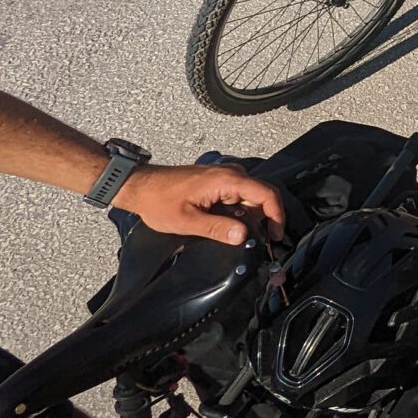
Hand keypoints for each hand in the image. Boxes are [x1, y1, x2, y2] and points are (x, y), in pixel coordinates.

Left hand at [113, 163, 287, 244]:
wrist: (140, 186)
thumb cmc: (158, 201)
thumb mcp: (187, 221)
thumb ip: (217, 228)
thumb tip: (244, 235)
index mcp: (226, 180)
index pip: (266, 193)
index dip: (277, 215)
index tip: (276, 235)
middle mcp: (229, 174)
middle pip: (262, 195)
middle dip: (266, 219)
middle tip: (263, 242)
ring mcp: (224, 177)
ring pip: (251, 197)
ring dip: (254, 217)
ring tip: (248, 239)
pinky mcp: (218, 182)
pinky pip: (239, 196)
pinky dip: (242, 213)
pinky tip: (234, 228)